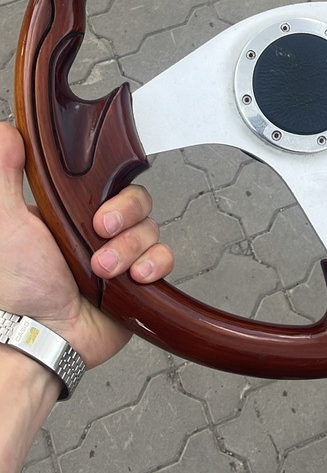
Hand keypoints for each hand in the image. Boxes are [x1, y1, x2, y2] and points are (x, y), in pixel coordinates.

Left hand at [0, 122, 172, 368]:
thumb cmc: (14, 289)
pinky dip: (153, 265)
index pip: (107, 181)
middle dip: (123, 216)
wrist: (39, 340)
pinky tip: (134, 277)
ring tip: (103, 269)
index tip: (97, 206)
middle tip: (100, 232)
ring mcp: (119, 257)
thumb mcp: (4, 223)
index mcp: (69, 212)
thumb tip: (8, 132)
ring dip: (129, 248)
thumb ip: (5, 175)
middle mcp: (97, 232)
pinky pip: (164, 259)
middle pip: (136, 200)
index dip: (110, 188)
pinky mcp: (137, 283)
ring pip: (150, 229)